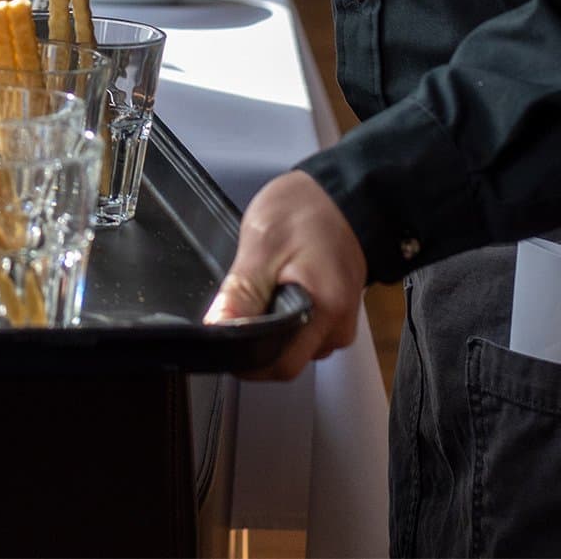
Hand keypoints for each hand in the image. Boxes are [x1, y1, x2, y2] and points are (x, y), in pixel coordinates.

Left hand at [206, 169, 367, 380]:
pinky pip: (302, 330)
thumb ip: (241, 293)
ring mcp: (338, 322)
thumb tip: (218, 328)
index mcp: (325, 313)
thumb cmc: (306, 213)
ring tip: (260, 288)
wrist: (341, 195)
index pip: (282, 365)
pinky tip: (274, 290)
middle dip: (256, 341)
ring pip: (293, 345)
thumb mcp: (262, 246)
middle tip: (238, 304)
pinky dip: (282, 316)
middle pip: (287, 359)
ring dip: (269, 327)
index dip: (247, 361)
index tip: (223, 341)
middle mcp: (338, 327)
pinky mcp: (333, 314)